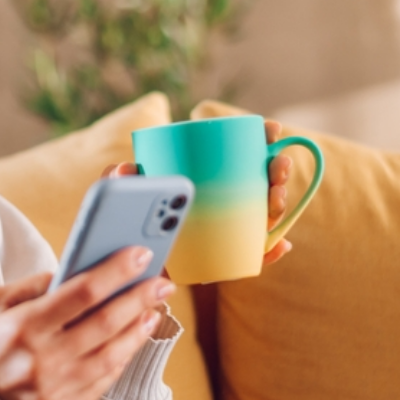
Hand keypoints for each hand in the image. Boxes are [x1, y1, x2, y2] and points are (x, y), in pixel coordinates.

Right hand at [0, 248, 175, 399]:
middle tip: (160, 281)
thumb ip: (30, 285)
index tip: (140, 254)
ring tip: (151, 310)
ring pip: (112, 355)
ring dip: (139, 330)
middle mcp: (42, 359)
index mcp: (23, 326)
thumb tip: (69, 272)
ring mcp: (53, 390)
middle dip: (140, 297)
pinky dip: (121, 359)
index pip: (83, 291)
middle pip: (106, 322)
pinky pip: (102, 383)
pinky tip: (130, 341)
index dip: (116, 270)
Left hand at [101, 118, 294, 266]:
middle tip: (277, 167)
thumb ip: (118, 182)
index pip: (239, 150)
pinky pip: (254, 253)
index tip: (272, 129)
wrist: (125, 270)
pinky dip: (270, 250)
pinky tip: (282, 247)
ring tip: (276, 203)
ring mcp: (228, 226)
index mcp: (204, 176)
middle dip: (276, 170)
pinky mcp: (227, 255)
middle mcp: (222, 199)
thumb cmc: (124, 225)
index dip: (262, 137)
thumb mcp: (121, 199)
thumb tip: (126, 169)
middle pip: (260, 179)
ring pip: (264, 212)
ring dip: (279, 204)